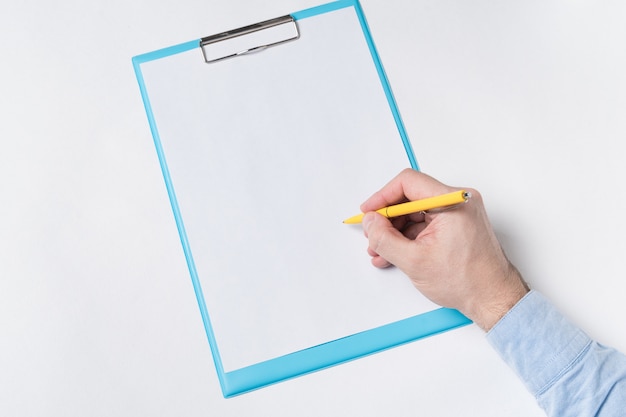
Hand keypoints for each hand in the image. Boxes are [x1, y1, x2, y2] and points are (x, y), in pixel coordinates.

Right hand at [361, 169, 528, 330]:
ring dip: (394, 231)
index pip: (408, 182)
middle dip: (387, 218)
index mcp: (452, 202)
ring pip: (415, 212)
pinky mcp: (456, 226)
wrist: (492, 299)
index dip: (382, 197)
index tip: (369, 212)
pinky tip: (394, 253)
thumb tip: (370, 223)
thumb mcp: (414, 261)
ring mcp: (458, 214)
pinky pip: (425, 224)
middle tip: (373, 235)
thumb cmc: (468, 281)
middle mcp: (458, 201)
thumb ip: (385, 239)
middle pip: (410, 197)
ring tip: (380, 250)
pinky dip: (408, 237)